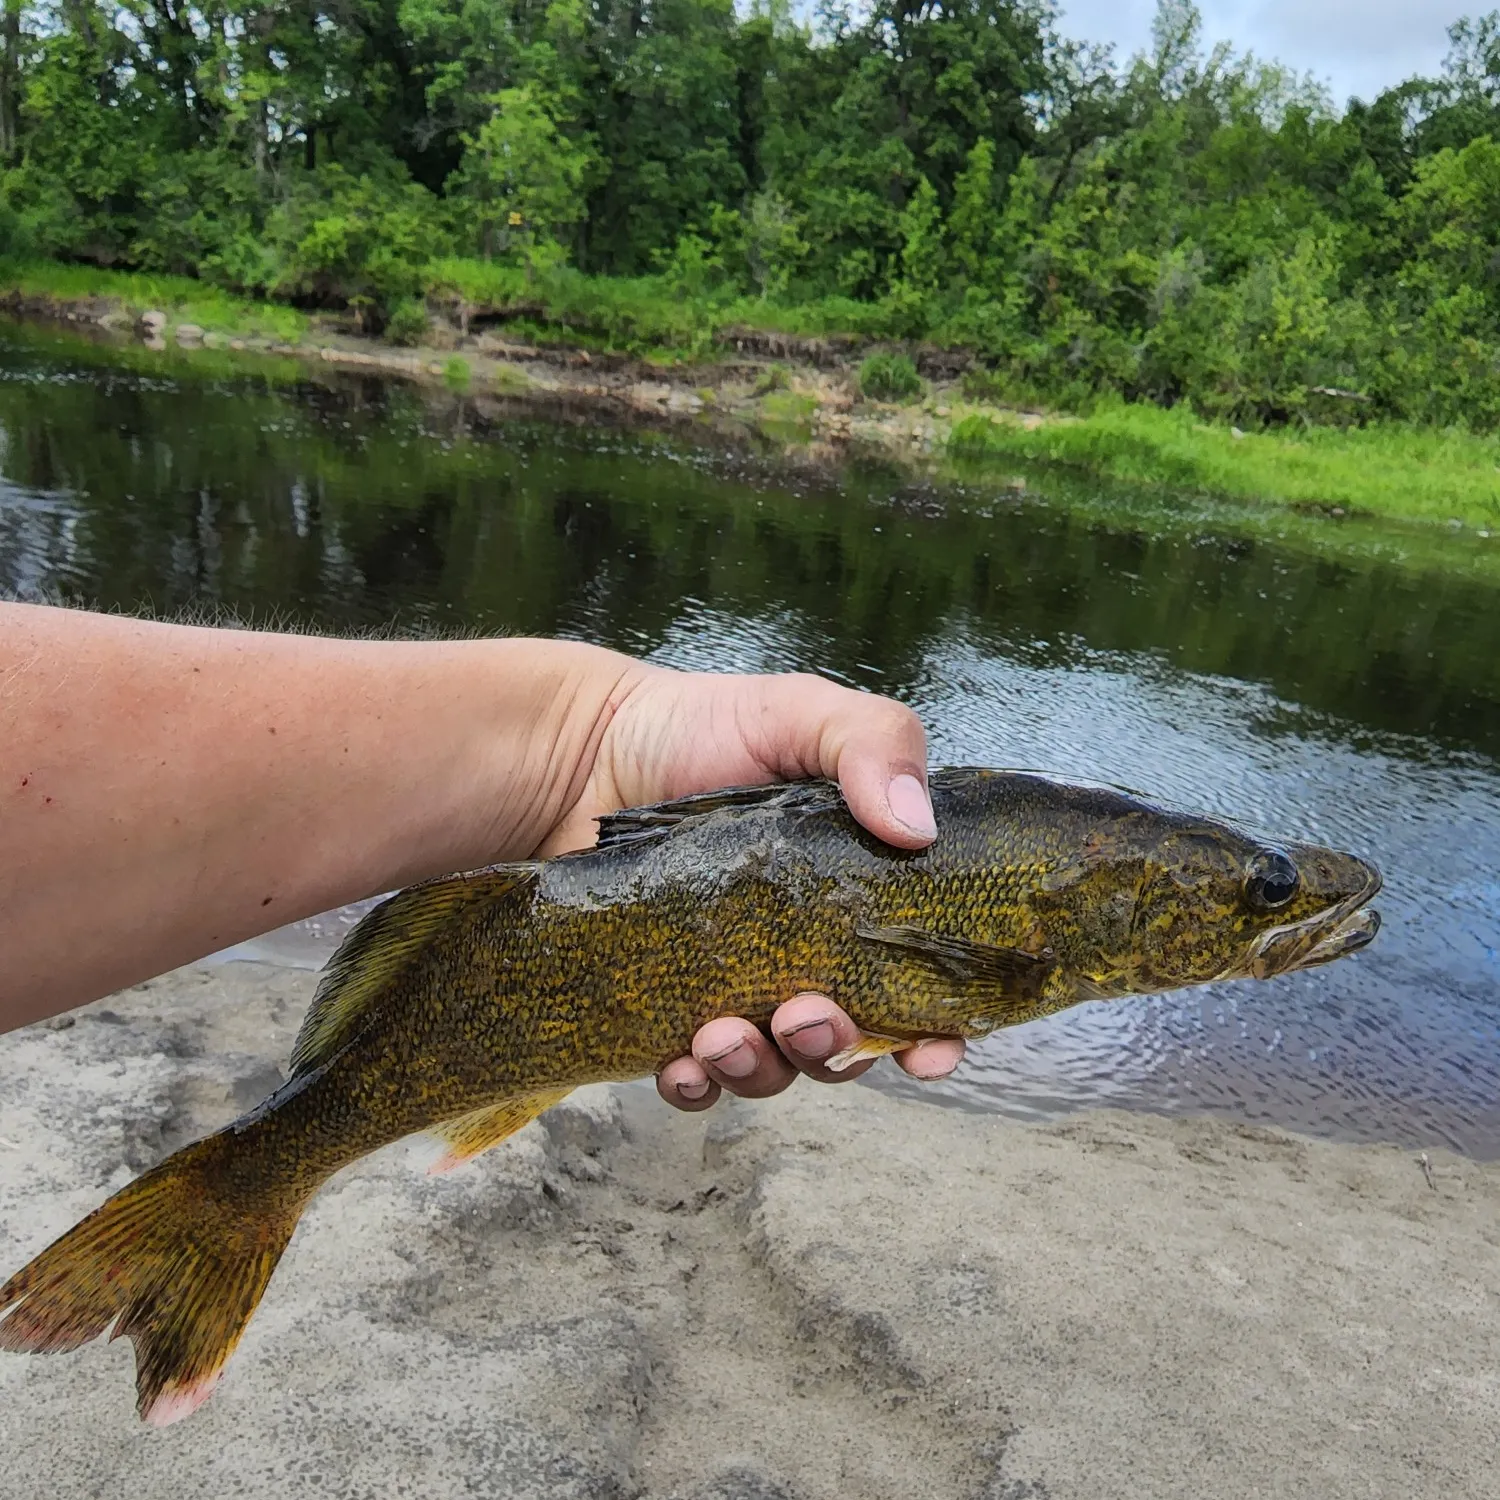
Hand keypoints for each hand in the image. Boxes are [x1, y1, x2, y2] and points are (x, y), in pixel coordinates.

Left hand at [530, 665, 965, 1108]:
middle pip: (846, 1040)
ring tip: (723, 1036)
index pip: (917, 984)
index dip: (935, 1031)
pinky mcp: (663, 1007)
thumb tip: (919, 829)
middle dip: (836, 1048)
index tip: (930, 1051)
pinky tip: (681, 1061)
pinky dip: (694, 1084)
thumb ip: (876, 743)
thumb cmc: (698, 728)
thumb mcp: (801, 712)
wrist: (581, 750)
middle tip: (806, 1016)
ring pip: (772, 1067)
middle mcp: (802, 953)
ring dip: (762, 1068)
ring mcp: (733, 986)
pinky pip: (692, 1077)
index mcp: (853, 896)